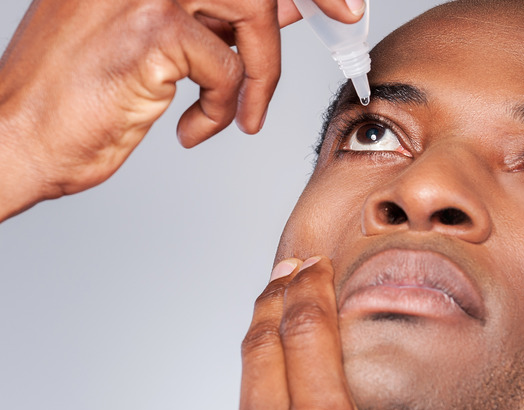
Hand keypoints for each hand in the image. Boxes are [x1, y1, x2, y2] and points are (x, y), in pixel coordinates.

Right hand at [0, 0, 363, 220]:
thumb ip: (220, 16)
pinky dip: (223, 107)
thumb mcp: (162, 42)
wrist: (20, 136)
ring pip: (253, 13)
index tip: (343, 1)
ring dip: (259, 73)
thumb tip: (286, 3)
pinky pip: (228, 66)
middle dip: (309, 4)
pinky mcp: (153, 31)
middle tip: (346, 20)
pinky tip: (193, 128)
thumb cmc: (80, 95)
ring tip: (239, 112)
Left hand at [231, 256, 367, 409]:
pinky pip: (244, 399)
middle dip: (278, 293)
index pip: (309, 330)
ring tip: (277, 304)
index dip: (311, 288)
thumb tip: (377, 387)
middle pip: (265, 338)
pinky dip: (258, 371)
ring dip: (263, 328)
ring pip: (248, 369)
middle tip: (291, 269)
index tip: (317, 267)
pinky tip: (270, 365)